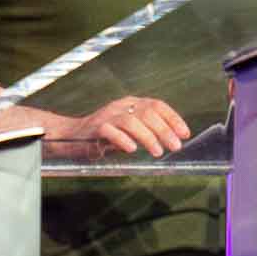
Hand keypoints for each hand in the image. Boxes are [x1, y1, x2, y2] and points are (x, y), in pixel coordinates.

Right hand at [43, 95, 190, 156]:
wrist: (71, 137)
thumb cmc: (105, 136)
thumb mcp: (129, 131)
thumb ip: (147, 131)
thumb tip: (172, 140)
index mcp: (131, 103)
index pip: (157, 105)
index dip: (173, 118)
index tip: (185, 133)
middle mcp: (120, 106)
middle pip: (147, 112)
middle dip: (164, 130)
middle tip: (175, 146)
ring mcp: (107, 116)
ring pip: (131, 121)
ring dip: (148, 137)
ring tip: (157, 152)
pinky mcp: (95, 129)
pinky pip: (110, 131)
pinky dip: (122, 140)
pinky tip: (132, 149)